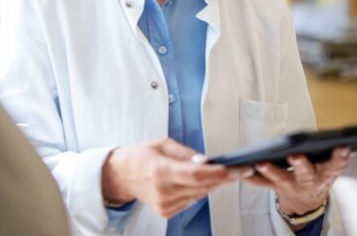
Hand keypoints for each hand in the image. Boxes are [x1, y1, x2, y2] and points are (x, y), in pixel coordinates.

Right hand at [102, 138, 253, 218]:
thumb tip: (206, 161)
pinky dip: (196, 191)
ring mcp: (165, 204)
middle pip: (203, 186)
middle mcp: (163, 191)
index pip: (197, 175)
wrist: (120, 175)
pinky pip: (191, 201)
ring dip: (209, 184)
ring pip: (200, 195)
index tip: (236, 170)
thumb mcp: (162, 144)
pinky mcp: (166, 212)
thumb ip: (186, 153)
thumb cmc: (139, 156)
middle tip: (237, 169)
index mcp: (161, 170)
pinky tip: (189, 182)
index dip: (220, 173)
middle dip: (222, 177)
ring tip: (210, 171)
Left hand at [247, 147, 350, 216]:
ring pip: (281, 178)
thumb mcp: (329, 169)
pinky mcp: (276, 187)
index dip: (339, 157)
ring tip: (261, 162)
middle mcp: (309, 181)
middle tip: (294, 154)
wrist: (307, 201)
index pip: (335, 165)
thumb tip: (341, 142)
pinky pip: (263, 184)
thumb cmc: (317, 175)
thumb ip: (332, 158)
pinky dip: (253, 178)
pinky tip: (244, 171)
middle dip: (300, 163)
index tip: (342, 147)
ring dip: (271, 171)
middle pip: (305, 173)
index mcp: (325, 174)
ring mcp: (291, 185)